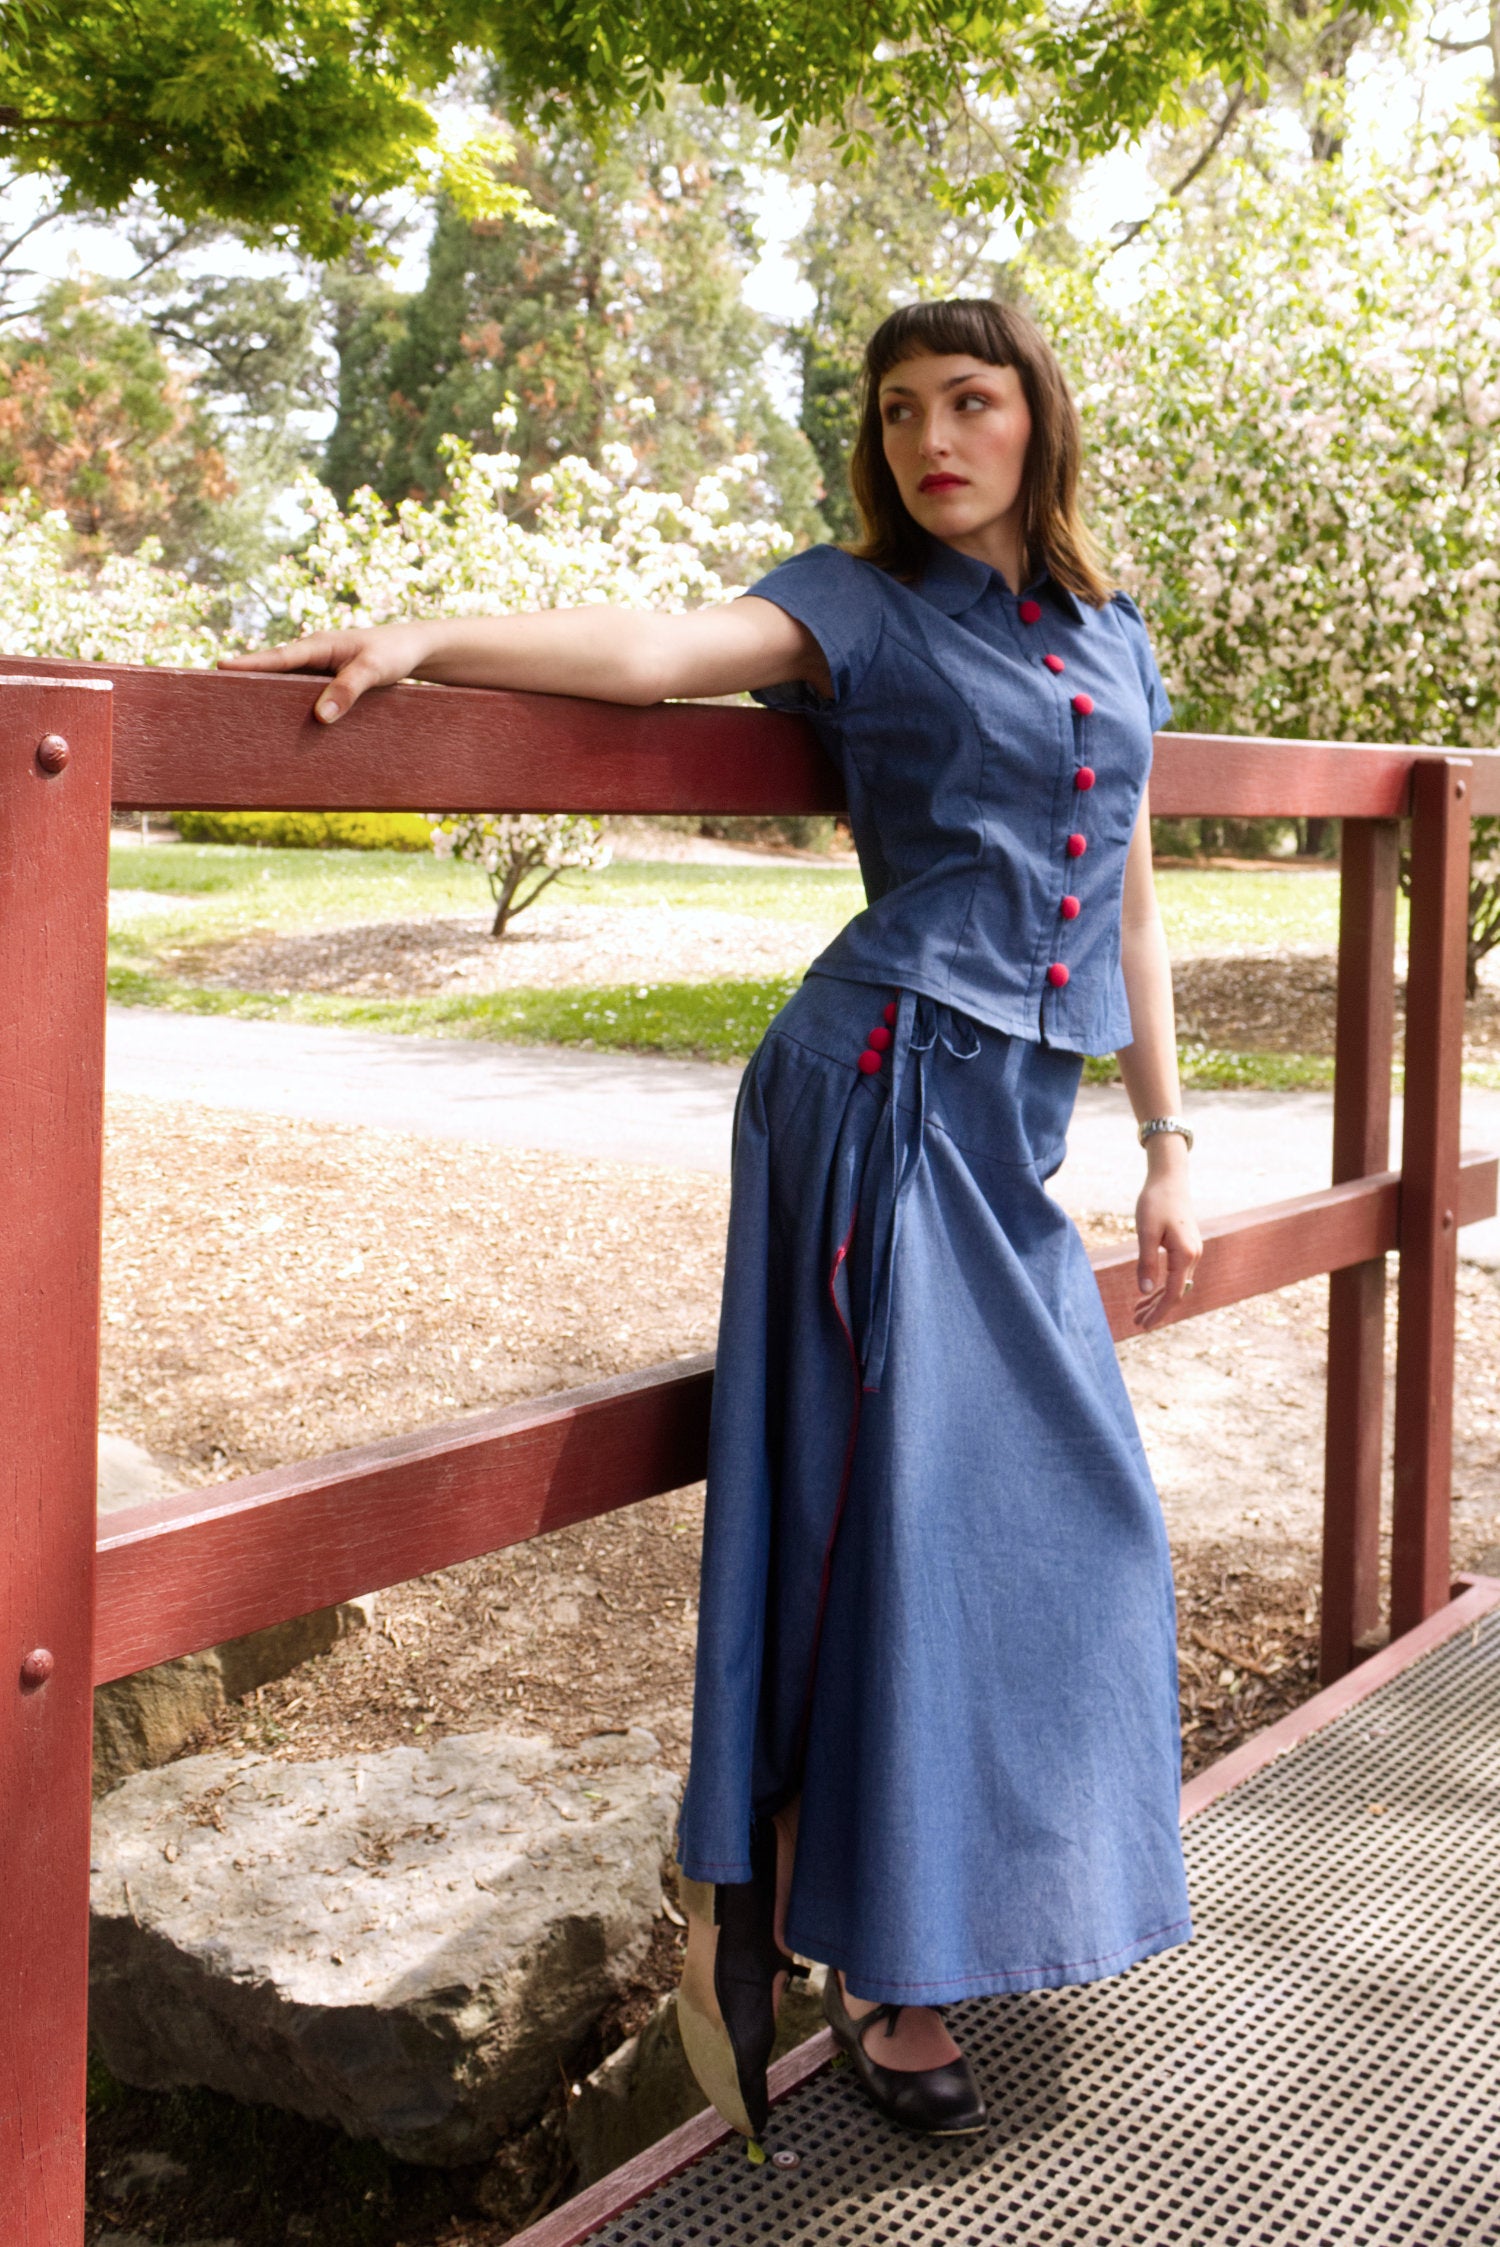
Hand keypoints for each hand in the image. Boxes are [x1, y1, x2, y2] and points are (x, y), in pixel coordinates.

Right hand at [218, 623, 439, 722]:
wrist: (414, 649)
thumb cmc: (394, 653)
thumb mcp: (374, 671)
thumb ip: (349, 690)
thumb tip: (320, 716)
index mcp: (318, 645)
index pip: (277, 657)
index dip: (249, 664)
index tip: (221, 668)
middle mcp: (313, 655)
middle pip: (272, 671)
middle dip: (247, 682)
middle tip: (214, 698)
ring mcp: (318, 669)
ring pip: (285, 684)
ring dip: (266, 697)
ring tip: (238, 718)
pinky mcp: (327, 682)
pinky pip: (301, 694)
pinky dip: (289, 706)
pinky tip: (279, 725)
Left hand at [1132, 1148, 1201, 1330]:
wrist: (1170, 1178)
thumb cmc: (1155, 1202)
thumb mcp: (1146, 1232)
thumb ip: (1146, 1262)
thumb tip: (1145, 1291)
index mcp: (1185, 1255)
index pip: (1173, 1293)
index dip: (1158, 1312)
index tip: (1143, 1326)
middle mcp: (1194, 1256)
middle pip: (1176, 1293)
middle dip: (1156, 1309)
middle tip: (1136, 1323)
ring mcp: (1193, 1252)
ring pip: (1177, 1284)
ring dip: (1158, 1299)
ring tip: (1137, 1312)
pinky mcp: (1187, 1247)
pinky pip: (1177, 1274)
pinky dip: (1163, 1285)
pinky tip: (1149, 1291)